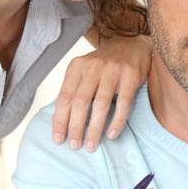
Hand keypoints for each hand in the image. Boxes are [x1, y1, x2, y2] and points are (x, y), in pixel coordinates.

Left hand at [52, 34, 152, 150]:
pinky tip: (111, 134)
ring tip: (91, 145)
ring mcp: (113, 70)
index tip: (58, 139)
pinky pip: (124, 103)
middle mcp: (93, 67)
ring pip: (101, 104)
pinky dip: (117, 121)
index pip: (64, 97)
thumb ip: (71, 93)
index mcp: (77, 67)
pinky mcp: (131, 75)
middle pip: (81, 102)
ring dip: (95, 128)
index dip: (60, 120)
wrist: (131, 43)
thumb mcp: (83, 73)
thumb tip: (56, 121)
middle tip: (75, 145)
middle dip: (76, 127)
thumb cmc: (103, 64)